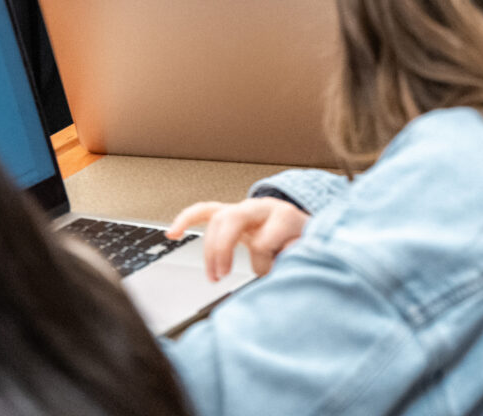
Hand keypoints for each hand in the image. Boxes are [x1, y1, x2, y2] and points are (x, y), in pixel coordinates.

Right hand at [168, 197, 308, 279]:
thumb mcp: (310, 254)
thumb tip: (280, 264)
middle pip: (232, 219)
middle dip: (222, 249)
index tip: (268, 273)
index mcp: (283, 216)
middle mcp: (260, 208)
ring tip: (214, 275)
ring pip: (216, 220)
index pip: (264, 238)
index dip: (263, 261)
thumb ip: (295, 259)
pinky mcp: (230, 215)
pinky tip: (173, 233)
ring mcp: (243, 210)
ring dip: (209, 249)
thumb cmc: (303, 242)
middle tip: (222, 275)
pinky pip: (204, 212)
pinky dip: (186, 220)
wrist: (303, 229)